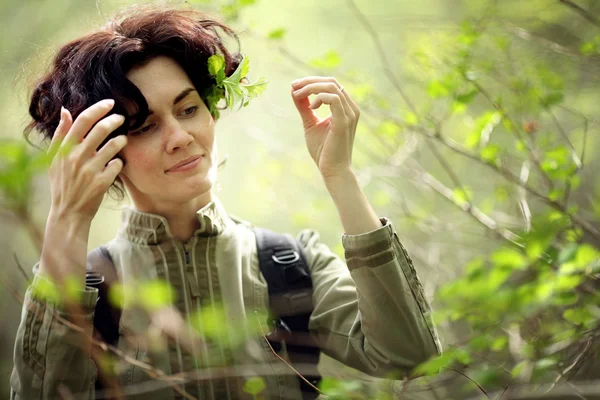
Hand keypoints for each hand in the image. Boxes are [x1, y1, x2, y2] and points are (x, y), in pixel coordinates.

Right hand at [47, 99, 126, 222]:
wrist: (68, 212)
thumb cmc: (63, 183)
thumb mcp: (55, 159)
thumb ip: (61, 135)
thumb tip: (66, 110)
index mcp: (64, 149)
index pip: (82, 120)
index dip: (98, 108)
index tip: (110, 103)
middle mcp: (77, 157)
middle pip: (101, 129)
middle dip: (115, 120)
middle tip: (121, 118)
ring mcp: (90, 170)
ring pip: (113, 145)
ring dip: (121, 140)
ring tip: (123, 141)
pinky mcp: (102, 182)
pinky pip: (118, 164)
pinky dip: (120, 161)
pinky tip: (117, 163)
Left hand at [291, 76, 359, 178]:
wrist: (333, 171)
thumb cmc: (323, 151)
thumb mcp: (310, 124)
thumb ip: (304, 108)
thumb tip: (294, 91)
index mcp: (345, 108)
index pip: (330, 85)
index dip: (311, 81)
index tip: (294, 86)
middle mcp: (350, 108)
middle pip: (331, 82)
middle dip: (309, 81)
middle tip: (293, 86)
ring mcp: (349, 114)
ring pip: (332, 87)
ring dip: (311, 87)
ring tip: (298, 95)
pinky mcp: (344, 121)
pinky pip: (333, 99)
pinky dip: (318, 98)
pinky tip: (311, 107)